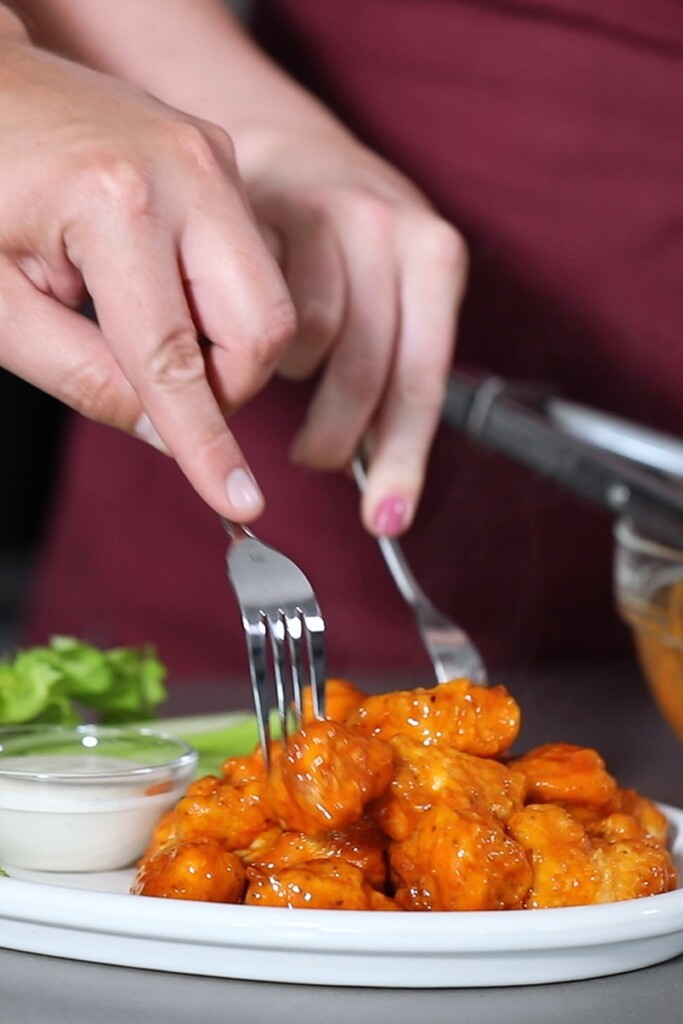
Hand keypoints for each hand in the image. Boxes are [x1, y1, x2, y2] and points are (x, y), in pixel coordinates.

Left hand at [0, 29, 295, 518]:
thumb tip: (167, 437)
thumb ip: (84, 378)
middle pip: (261, 327)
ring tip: (148, 326)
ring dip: (222, 345)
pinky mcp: (223, 157)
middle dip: (225, 384)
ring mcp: (214, 155)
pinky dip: (220, 304)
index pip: (174, 357)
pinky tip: (163, 287)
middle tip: (161, 389)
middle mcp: (187, 169)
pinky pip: (253, 262)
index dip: (205, 442)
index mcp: (116, 203)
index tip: (239, 503)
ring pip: (268, 298)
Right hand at [237, 124, 467, 535]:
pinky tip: (250, 334)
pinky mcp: (266, 205)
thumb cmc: (342, 245)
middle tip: (314, 457)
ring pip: (308, 342)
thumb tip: (376, 473)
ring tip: (287, 376)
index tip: (385, 517)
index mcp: (435, 258)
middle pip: (364, 372)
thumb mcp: (392, 293)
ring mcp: (327, 211)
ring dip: (291, 380)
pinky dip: (254, 340)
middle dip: (334, 437)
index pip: (421, 381)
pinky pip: (258, 306)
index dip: (401, 460)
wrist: (286, 152)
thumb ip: (388, 369)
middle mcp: (390, 228)